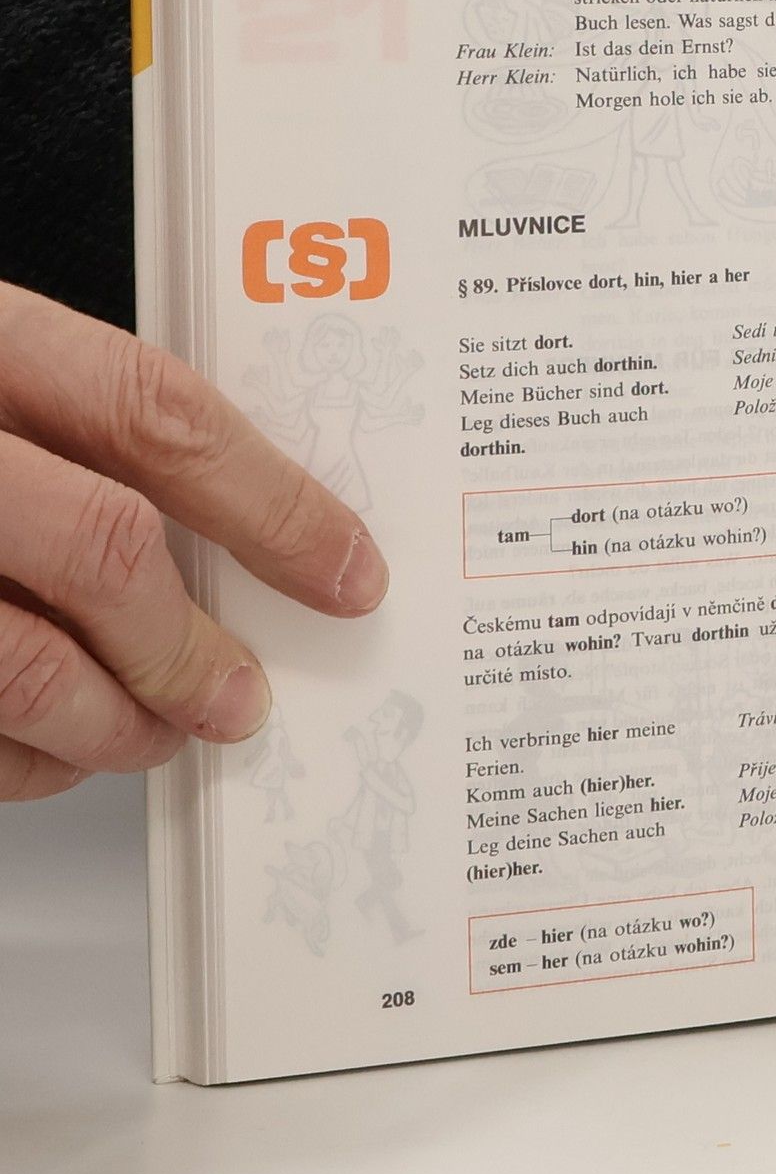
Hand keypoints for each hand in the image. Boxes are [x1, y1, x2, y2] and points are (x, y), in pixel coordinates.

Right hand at [0, 285, 388, 800]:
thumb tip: (244, 532)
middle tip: (242, 696)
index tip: (346, 570)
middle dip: (191, 646)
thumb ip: (75, 431)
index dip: (274, 501)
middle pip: (103, 547)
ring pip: (20, 663)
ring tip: (155, 733)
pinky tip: (51, 752)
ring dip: (113, 722)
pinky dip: (19, 762)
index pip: (154, 411)